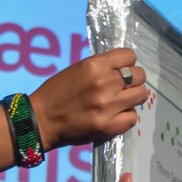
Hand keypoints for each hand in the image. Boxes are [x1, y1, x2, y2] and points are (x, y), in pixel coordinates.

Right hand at [30, 48, 147, 150]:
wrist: (41, 120)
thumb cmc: (55, 94)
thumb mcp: (77, 70)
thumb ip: (101, 67)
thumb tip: (123, 68)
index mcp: (94, 65)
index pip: (129, 56)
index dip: (126, 63)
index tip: (121, 71)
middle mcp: (104, 83)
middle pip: (139, 75)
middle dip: (132, 80)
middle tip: (121, 88)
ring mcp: (108, 105)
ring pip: (141, 95)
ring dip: (132, 98)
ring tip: (120, 102)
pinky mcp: (109, 126)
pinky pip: (133, 117)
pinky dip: (126, 117)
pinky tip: (114, 116)